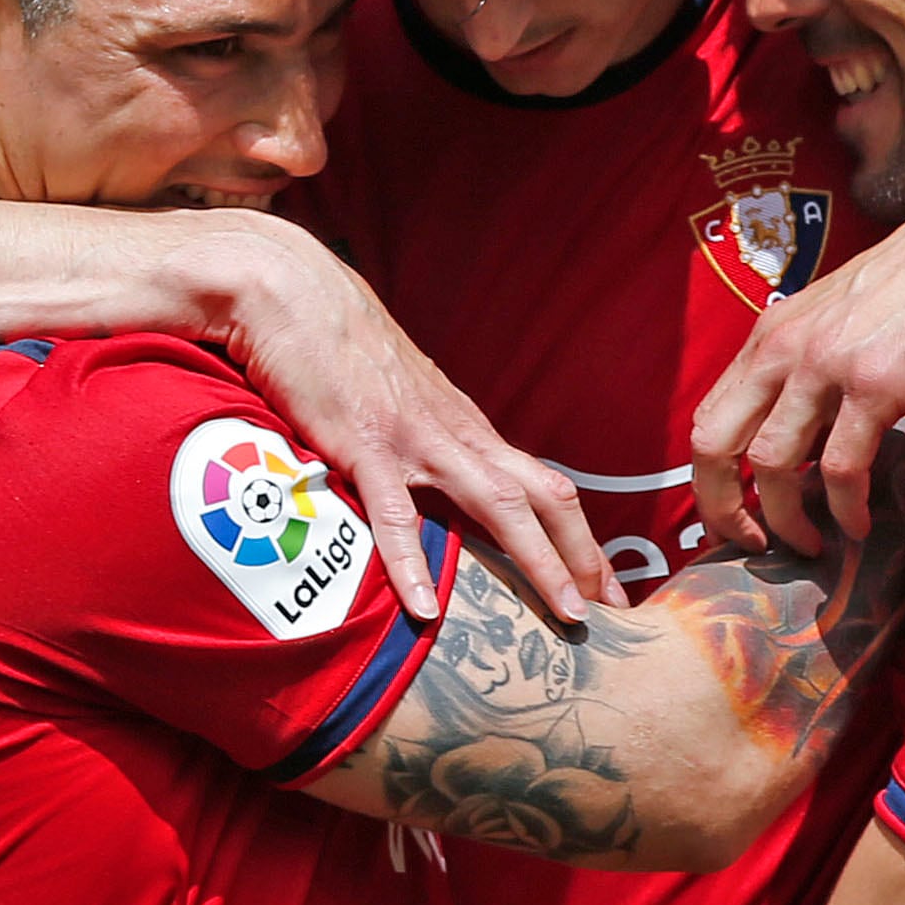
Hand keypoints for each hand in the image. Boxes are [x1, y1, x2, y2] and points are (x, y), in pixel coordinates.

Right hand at [203, 216, 611, 621]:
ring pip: (497, 505)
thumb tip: (440, 486)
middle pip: (542, 497)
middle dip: (582, 554)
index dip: (579, 536)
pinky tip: (426, 608)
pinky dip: (412, 563)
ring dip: (538, 560)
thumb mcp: (402, 400)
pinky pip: (395, 514)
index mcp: (466, 428)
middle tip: (610, 609)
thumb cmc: (340, 347)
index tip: (604, 584)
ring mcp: (416, 439)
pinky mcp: (365, 444)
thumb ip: (427, 442)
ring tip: (565, 612)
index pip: (542, 486)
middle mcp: (457, 434)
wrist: (293, 292)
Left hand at [689, 172, 904, 557]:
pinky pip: (841, 467)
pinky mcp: (878, 384)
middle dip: (723, 509)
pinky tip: (861, 528)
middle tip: (754, 546)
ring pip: (771, 465)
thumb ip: (816, 360)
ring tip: (812, 546)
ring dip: (786, 520)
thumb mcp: (847, 312)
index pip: (709, 418)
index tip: (738, 515)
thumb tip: (809, 427)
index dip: (710, 479)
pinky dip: (845, 510)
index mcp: (773, 332)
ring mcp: (827, 364)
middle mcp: (784, 346)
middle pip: (714, 445)